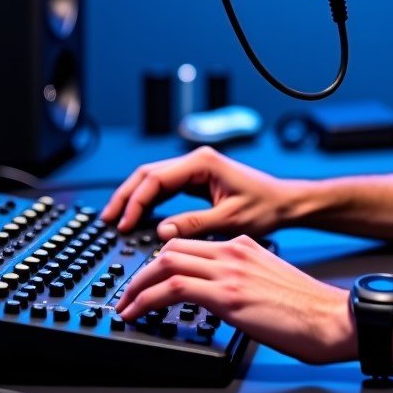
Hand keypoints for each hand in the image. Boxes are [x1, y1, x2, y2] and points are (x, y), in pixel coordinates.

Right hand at [100, 145, 295, 239]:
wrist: (284, 203)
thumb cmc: (265, 208)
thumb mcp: (229, 220)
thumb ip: (194, 224)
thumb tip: (161, 230)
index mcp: (203, 163)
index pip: (155, 178)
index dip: (135, 202)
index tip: (122, 225)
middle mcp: (198, 161)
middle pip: (148, 174)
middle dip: (126, 196)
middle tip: (107, 220)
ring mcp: (197, 170)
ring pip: (154, 180)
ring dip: (134, 198)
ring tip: (115, 220)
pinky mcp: (199, 181)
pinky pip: (166, 188)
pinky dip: (149, 201)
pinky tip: (138, 218)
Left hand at [114, 235, 356, 364]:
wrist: (330, 316)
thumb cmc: (307, 308)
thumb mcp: (269, 282)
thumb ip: (242, 281)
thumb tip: (220, 299)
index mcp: (246, 246)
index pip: (191, 244)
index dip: (162, 261)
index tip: (148, 280)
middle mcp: (235, 251)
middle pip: (172, 247)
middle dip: (141, 271)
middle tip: (127, 293)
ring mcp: (230, 271)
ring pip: (166, 263)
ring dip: (136, 285)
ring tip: (124, 305)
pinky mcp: (227, 295)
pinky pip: (173, 288)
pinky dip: (146, 299)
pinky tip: (136, 313)